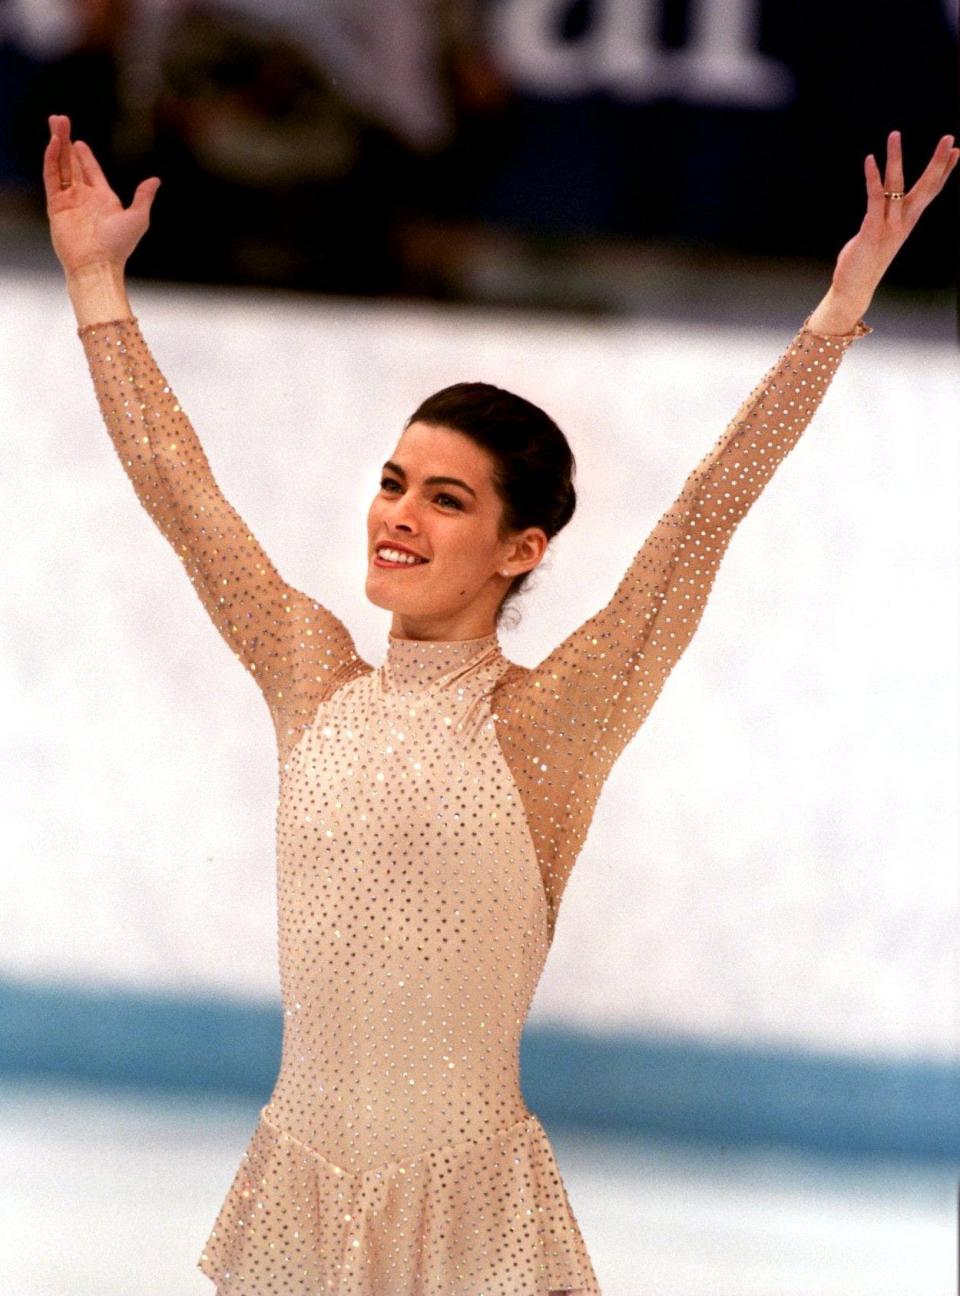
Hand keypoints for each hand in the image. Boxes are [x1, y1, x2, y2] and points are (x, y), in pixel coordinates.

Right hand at [44, 114, 160, 274]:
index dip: (85, 157)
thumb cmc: (120, 246)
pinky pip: (52, 177)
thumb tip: (155, 180)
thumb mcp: (138, 218)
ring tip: (55, 123)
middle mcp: (85, 198)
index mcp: (104, 200)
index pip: (91, 172)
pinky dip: (52, 159)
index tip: (78, 142)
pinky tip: (54, 143)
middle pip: (73, 164)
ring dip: (58, 144)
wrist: (98, 264)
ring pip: (61, 166)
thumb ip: (143, 197)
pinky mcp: (56, 205)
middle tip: (60, 120)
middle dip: (67, 142)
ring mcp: (69, 201)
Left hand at [830, 129, 958, 315]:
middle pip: (926, 187)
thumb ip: (887, 217)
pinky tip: (870, 158)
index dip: (944, 171)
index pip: (931, 192)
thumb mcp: (883, 234)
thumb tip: (886, 202)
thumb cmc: (866, 261)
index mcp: (908, 221)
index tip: (956, 150)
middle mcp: (903, 222)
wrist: (854, 289)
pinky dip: (872, 177)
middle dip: (938, 162)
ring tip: (895, 134)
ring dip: (896, 158)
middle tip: (949, 137)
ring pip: (897, 185)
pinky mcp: (872, 230)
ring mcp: (889, 226)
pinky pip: (874, 198)